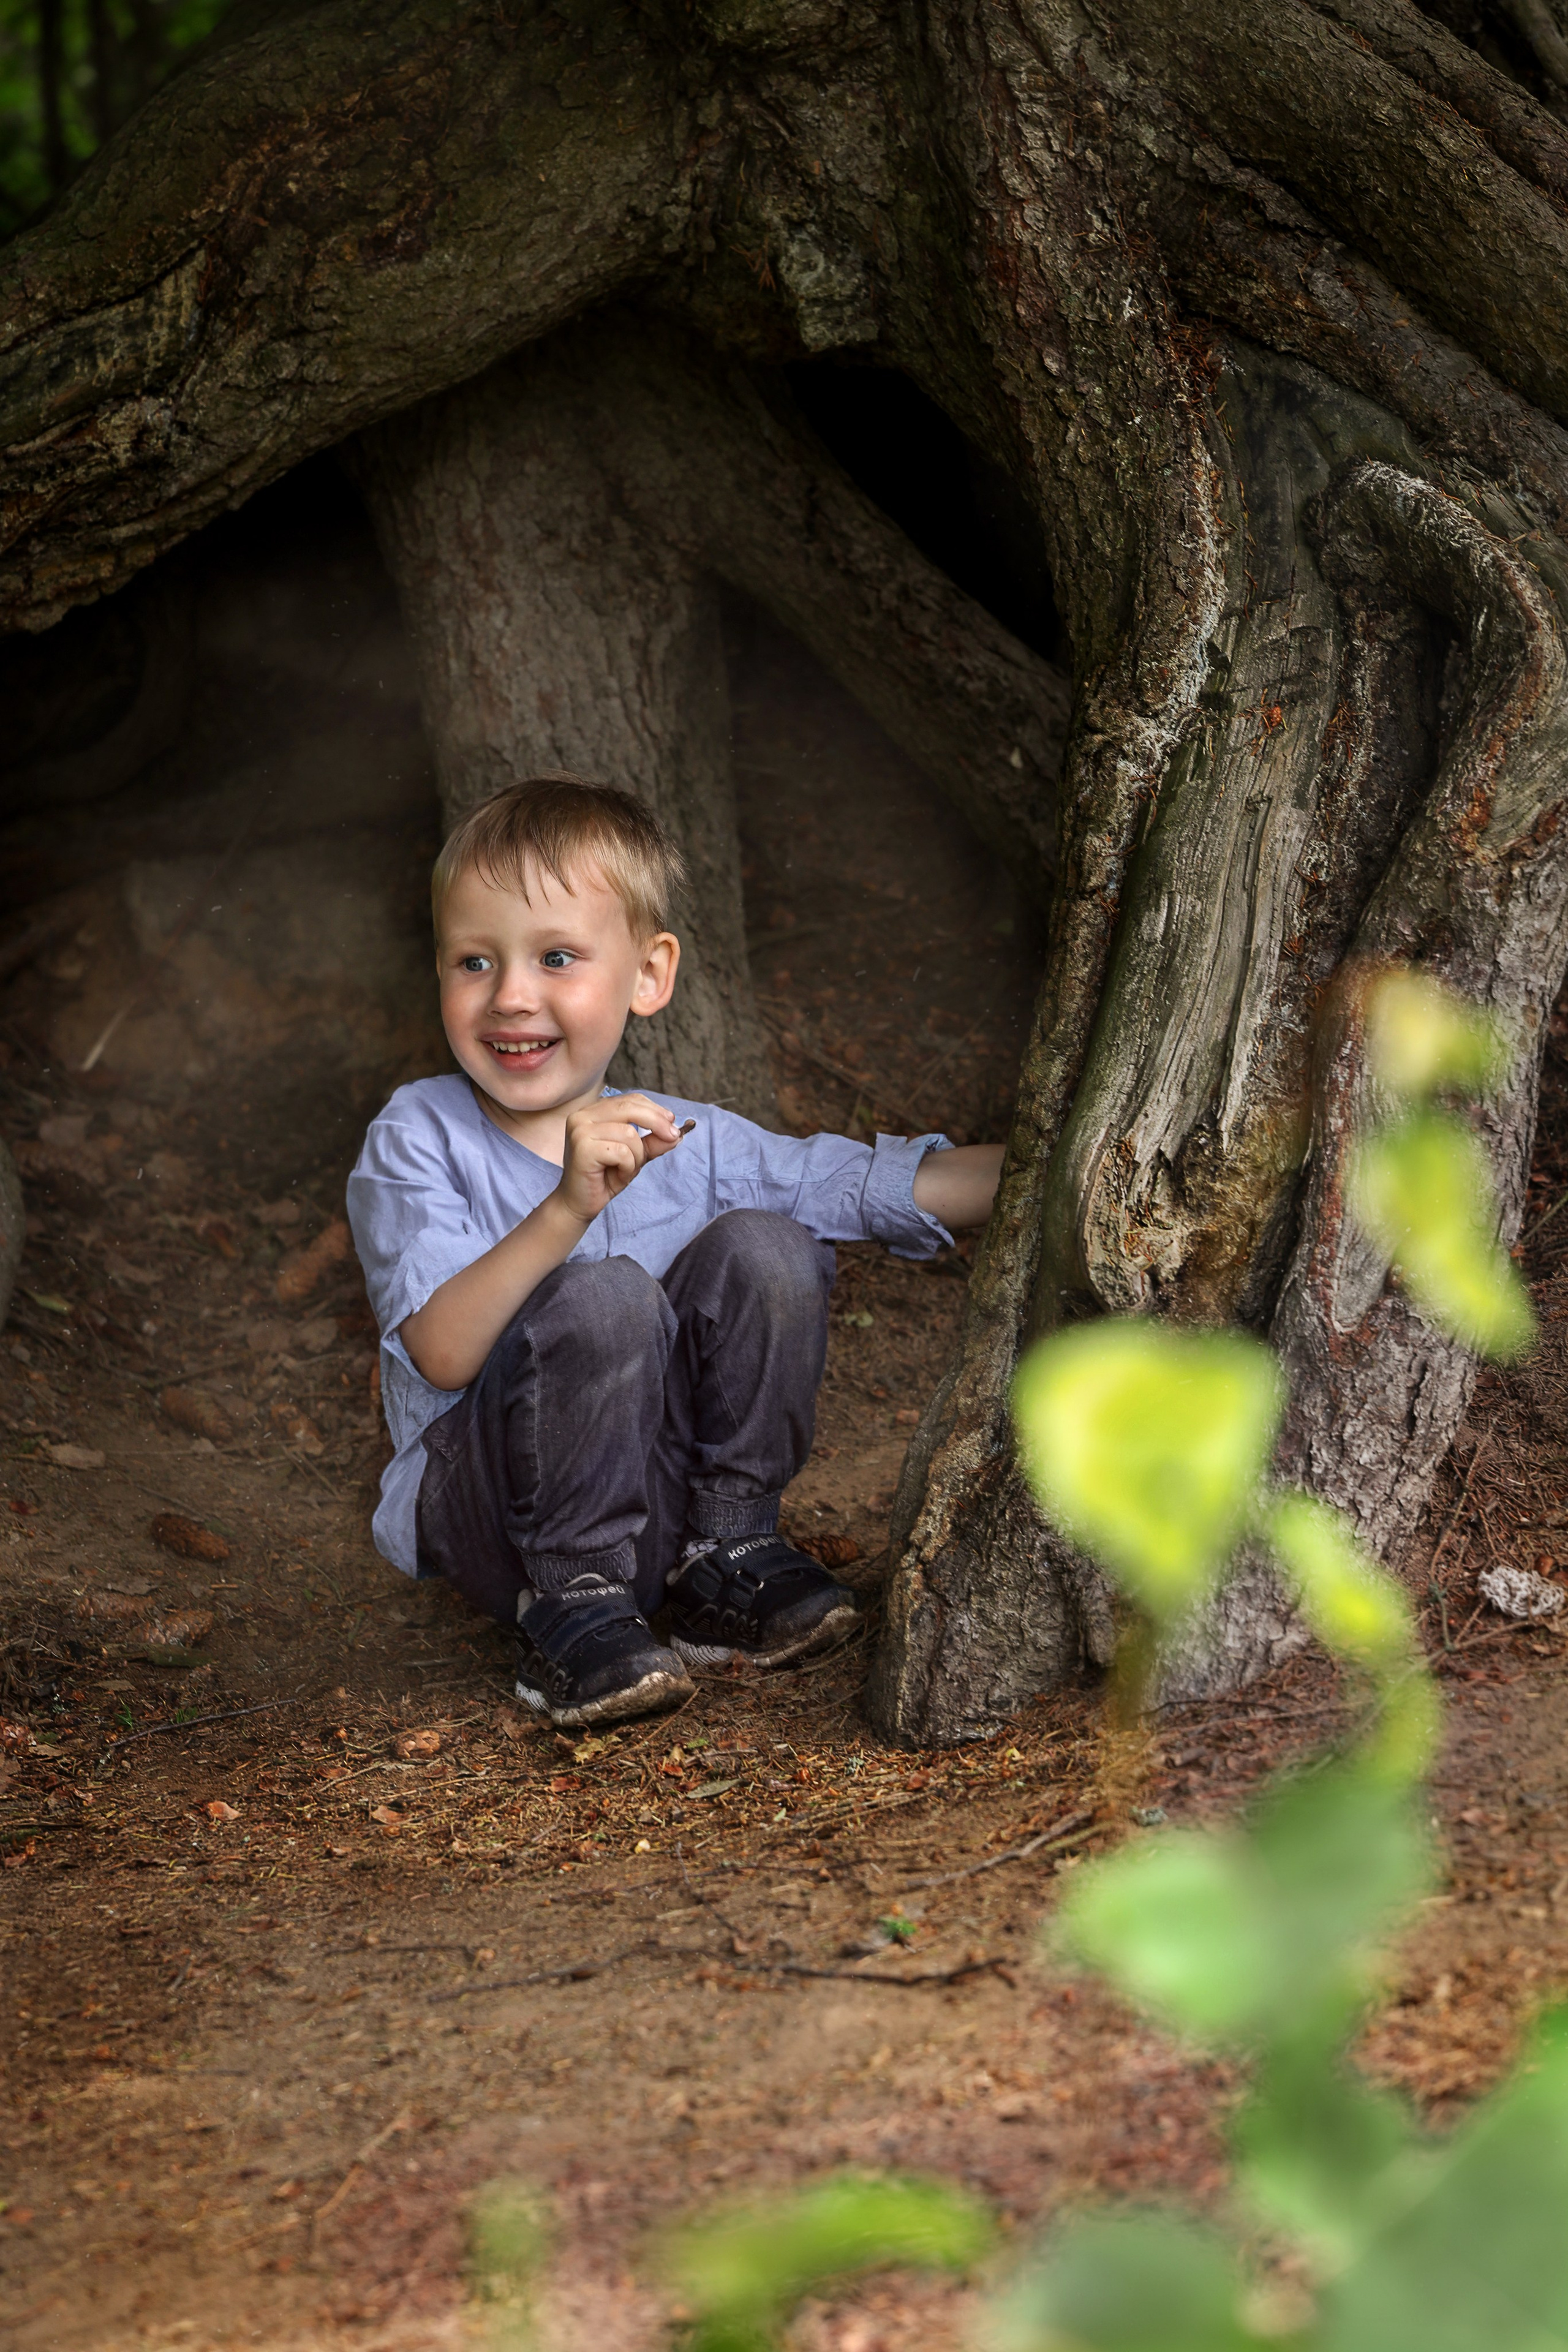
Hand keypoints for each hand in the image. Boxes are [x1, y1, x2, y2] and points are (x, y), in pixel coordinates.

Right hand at [556, 1094, 687, 1223]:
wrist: (579, 1203)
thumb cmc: (604, 1177)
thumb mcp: (635, 1155)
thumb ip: (653, 1142)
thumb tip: (677, 1132)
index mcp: (592, 1112)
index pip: (630, 1100)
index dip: (655, 1110)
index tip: (672, 1123)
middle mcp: (582, 1116)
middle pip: (630, 1108)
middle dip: (658, 1124)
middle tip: (674, 1138)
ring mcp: (579, 1130)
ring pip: (629, 1133)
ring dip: (637, 1156)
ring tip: (625, 1169)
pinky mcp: (582, 1148)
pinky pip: (622, 1152)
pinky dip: (628, 1166)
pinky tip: (617, 1175)